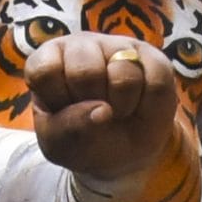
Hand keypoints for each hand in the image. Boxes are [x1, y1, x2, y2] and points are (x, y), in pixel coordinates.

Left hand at [27, 32, 184, 180]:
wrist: (123, 154)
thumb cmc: (82, 140)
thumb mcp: (60, 144)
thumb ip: (67, 128)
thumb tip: (102, 112)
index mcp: (48, 60)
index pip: (44, 70)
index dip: (57, 99)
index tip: (63, 111)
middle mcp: (81, 46)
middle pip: (85, 71)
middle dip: (91, 105)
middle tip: (94, 113)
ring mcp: (119, 47)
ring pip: (124, 74)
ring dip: (122, 107)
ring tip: (118, 110)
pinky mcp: (153, 58)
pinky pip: (156, 82)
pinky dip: (149, 107)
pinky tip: (140, 106)